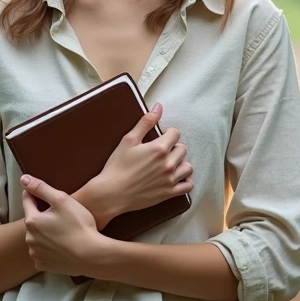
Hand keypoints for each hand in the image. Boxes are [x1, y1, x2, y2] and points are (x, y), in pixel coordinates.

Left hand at [21, 174, 105, 276]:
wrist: (92, 255)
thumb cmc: (79, 225)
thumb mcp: (62, 200)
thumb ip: (41, 188)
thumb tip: (24, 179)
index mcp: (32, 220)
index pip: (27, 201)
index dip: (35, 194)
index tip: (43, 193)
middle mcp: (30, 238)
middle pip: (33, 221)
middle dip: (42, 216)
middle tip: (59, 215)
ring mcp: (35, 253)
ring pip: (37, 238)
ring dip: (44, 233)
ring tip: (61, 231)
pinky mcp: (43, 265)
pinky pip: (42, 253)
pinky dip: (49, 248)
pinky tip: (61, 246)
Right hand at [84, 102, 192, 220]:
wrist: (111, 193)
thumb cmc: (117, 166)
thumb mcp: (128, 140)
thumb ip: (146, 122)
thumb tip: (159, 107)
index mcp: (159, 148)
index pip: (175, 133)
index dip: (168, 134)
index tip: (160, 138)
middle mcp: (168, 163)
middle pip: (182, 149)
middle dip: (173, 148)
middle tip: (161, 152)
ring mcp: (170, 179)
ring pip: (188, 167)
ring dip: (181, 164)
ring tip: (169, 165)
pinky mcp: (169, 193)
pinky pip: (188, 186)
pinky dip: (185, 182)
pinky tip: (176, 178)